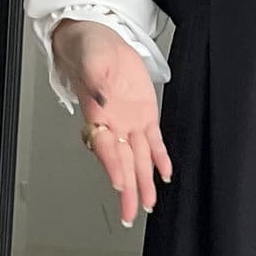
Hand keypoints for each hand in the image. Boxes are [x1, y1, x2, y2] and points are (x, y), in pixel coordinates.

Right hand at [52, 19, 171, 226]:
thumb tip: (101, 97)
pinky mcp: (145, 116)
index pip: (105, 146)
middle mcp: (114, 124)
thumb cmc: (90, 51)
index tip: (119, 183)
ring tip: (148, 205)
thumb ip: (95, 78)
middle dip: (127, 189)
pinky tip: (165, 176)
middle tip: (130, 213)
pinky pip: (154, 142)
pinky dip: (160, 160)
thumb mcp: (91, 58)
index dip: (112, 165)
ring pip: (138, 159)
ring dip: (143, 183)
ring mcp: (130, 123)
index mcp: (98, 113)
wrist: (100, 42)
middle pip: (121, 163)